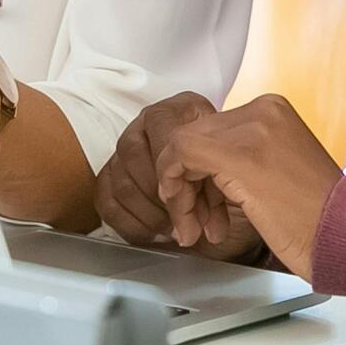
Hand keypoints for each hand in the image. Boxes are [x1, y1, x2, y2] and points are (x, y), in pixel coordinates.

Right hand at [96, 93, 262, 261]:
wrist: (234, 181)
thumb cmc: (239, 172)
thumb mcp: (239, 173)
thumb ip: (221, 185)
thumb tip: (204, 225)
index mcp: (185, 108)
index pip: (166, 138)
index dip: (177, 177)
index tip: (193, 207)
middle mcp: (151, 119)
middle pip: (135, 156)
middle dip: (162, 201)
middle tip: (188, 228)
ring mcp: (127, 144)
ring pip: (120, 182)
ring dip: (150, 216)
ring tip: (178, 233)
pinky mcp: (111, 172)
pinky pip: (106, 201)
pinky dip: (132, 225)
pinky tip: (156, 236)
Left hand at [155, 97, 343, 284]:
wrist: (345, 238)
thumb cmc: (316, 219)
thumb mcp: (276, 169)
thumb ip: (241, 155)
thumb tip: (197, 166)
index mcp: (273, 110)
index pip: (209, 130)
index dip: (194, 169)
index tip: (199, 204)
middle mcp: (262, 110)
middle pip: (194, 137)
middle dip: (184, 182)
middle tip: (191, 221)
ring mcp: (252, 129)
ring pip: (182, 146)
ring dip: (179, 192)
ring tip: (192, 228)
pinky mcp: (240, 155)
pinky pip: (180, 156)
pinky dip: (175, 190)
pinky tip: (188, 220)